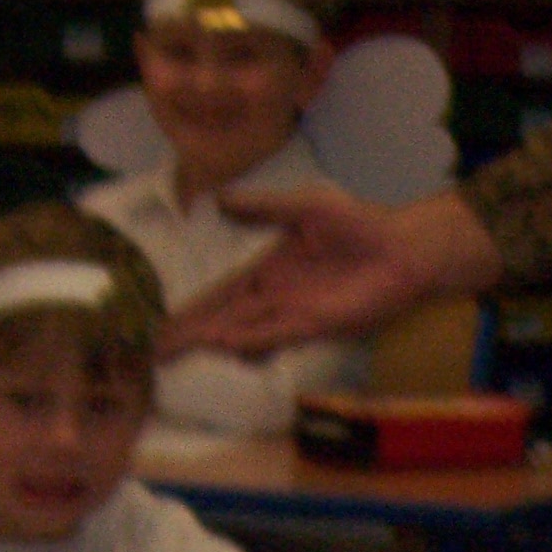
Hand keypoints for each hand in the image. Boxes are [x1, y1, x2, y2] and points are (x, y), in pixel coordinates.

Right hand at [160, 187, 500, 358]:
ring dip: (208, 342)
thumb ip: (263, 206)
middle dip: (187, 334)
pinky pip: (273, 335)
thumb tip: (217, 196)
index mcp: (267, 268)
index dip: (188, 308)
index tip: (155, 324)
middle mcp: (273, 296)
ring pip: (239, 331)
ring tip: (170, 354)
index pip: (218, 293)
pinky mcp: (315, 323)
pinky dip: (247, 341)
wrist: (404, 248)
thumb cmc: (358, 224)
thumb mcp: (306, 206)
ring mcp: (292, 312)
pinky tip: (220, 346)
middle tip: (148, 352)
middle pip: (221, 318)